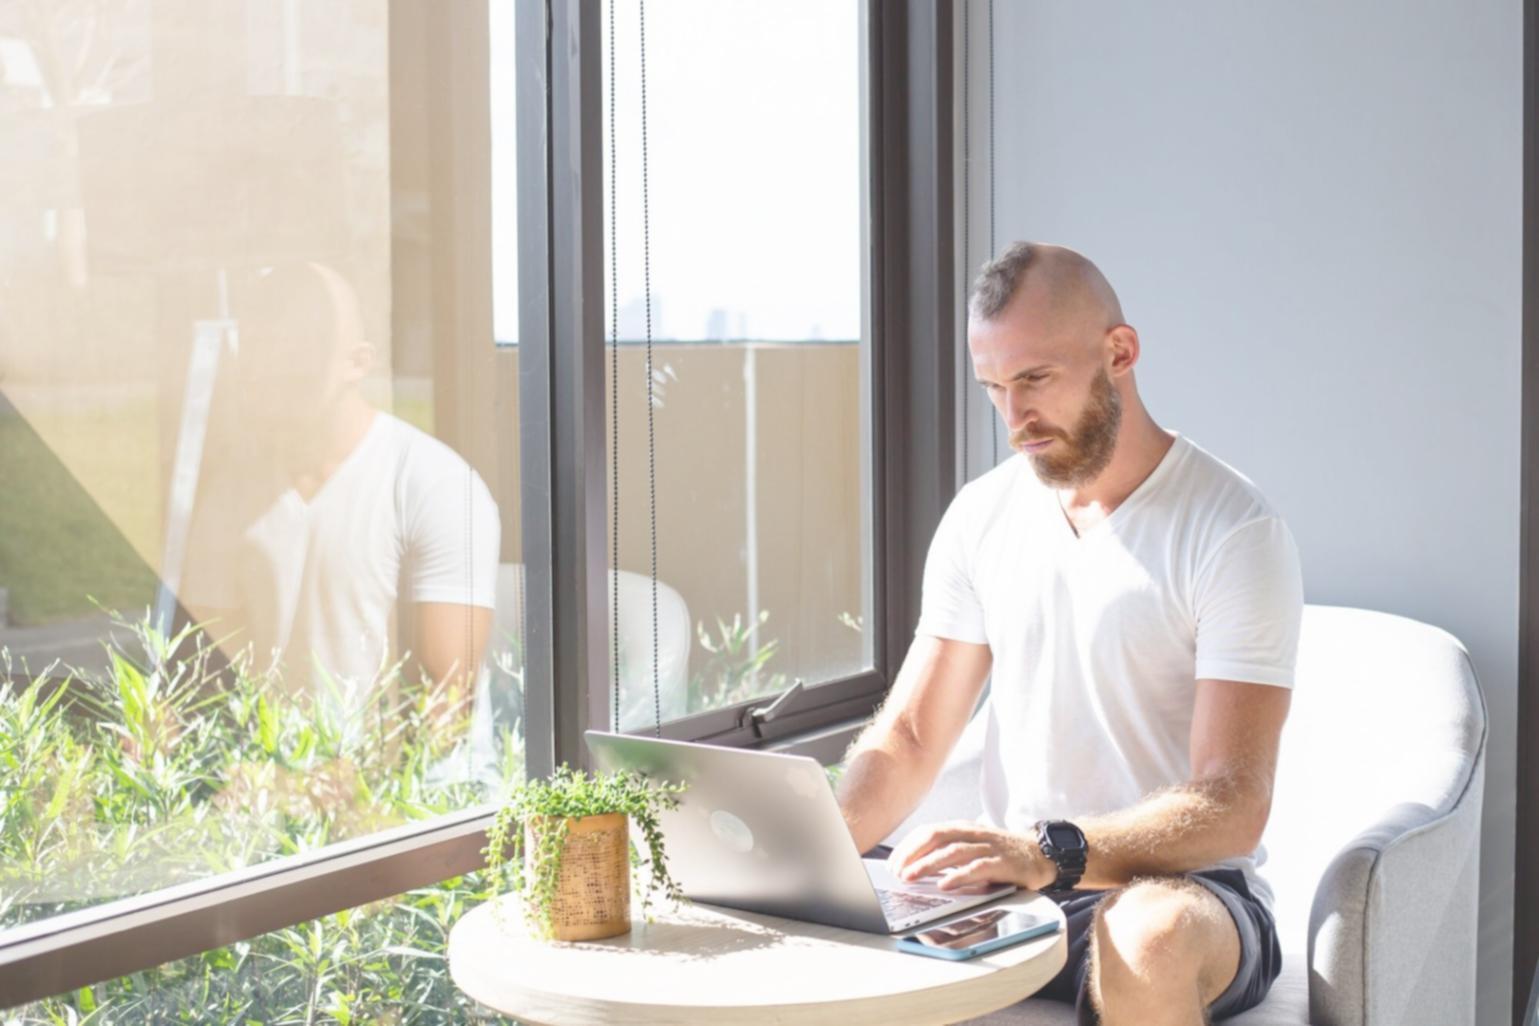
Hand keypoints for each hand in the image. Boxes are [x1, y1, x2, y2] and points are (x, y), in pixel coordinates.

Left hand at [887, 820, 1056, 891]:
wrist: (1041, 853)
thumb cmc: (1001, 853)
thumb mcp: (972, 847)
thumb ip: (949, 852)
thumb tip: (916, 866)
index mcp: (962, 828)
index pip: (928, 832)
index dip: (907, 847)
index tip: (892, 863)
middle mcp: (972, 834)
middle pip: (935, 837)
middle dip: (912, 854)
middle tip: (896, 871)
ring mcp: (987, 847)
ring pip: (952, 852)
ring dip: (928, 865)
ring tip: (911, 877)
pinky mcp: (1002, 863)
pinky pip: (977, 868)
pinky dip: (959, 877)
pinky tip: (945, 886)